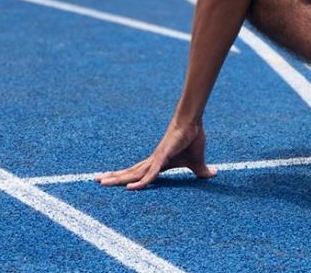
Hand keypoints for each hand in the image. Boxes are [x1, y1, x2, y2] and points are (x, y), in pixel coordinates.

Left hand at [96, 122, 216, 189]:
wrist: (193, 122)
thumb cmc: (192, 138)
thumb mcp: (196, 162)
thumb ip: (200, 171)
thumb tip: (213, 174)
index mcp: (158, 162)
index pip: (137, 172)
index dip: (125, 177)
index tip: (111, 180)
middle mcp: (152, 161)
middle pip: (130, 172)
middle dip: (113, 177)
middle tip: (96, 181)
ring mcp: (156, 159)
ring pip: (134, 173)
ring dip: (118, 178)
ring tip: (101, 181)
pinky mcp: (163, 157)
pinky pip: (151, 174)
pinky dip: (141, 182)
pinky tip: (131, 188)